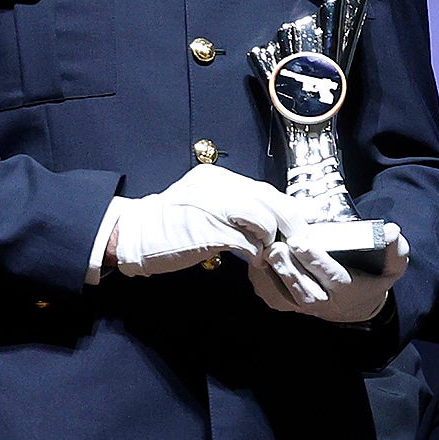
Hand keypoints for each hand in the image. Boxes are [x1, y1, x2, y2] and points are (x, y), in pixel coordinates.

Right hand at [105, 165, 305, 278]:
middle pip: (271, 200)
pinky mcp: (210, 229)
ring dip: (271, 240)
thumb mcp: (205, 203)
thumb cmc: (170, 225)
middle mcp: (220, 186)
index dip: (288, 208)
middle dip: (291, 224)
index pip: (266, 190)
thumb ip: (234, 206)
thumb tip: (267, 217)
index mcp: (220, 179)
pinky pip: (247, 240)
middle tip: (298, 242)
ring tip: (268, 253)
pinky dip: (255, 253)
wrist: (136, 234)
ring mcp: (215, 206)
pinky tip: (253, 260)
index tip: (303, 224)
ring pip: (264, 218)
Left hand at [250, 226, 406, 323]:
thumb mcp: (391, 266)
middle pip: (303, 288)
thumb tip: (392, 231)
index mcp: (347, 290)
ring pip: (284, 295)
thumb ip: (395, 249)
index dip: (314, 260)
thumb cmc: (371, 279)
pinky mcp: (288, 305)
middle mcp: (324, 302)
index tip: (300, 242)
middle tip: (275, 247)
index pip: (330, 276)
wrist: (356, 305)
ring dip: (271, 275)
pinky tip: (255, 262)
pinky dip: (262, 281)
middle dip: (288, 268)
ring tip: (264, 252)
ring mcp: (303, 306)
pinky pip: (272, 297)